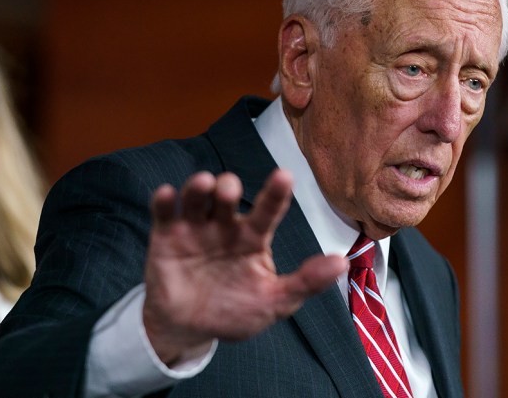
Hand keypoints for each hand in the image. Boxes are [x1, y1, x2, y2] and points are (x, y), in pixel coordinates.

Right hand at [142, 169, 347, 364]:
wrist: (189, 330)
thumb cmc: (235, 311)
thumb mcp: (274, 302)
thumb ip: (306, 282)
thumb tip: (343, 263)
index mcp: (253, 238)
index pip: (267, 210)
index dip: (275, 193)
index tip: (284, 176)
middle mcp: (225, 226)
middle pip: (227, 197)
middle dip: (228, 188)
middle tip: (230, 190)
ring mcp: (195, 228)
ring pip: (197, 197)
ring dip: (199, 186)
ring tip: (203, 184)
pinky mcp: (166, 235)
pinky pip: (164, 212)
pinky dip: (164, 201)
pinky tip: (167, 195)